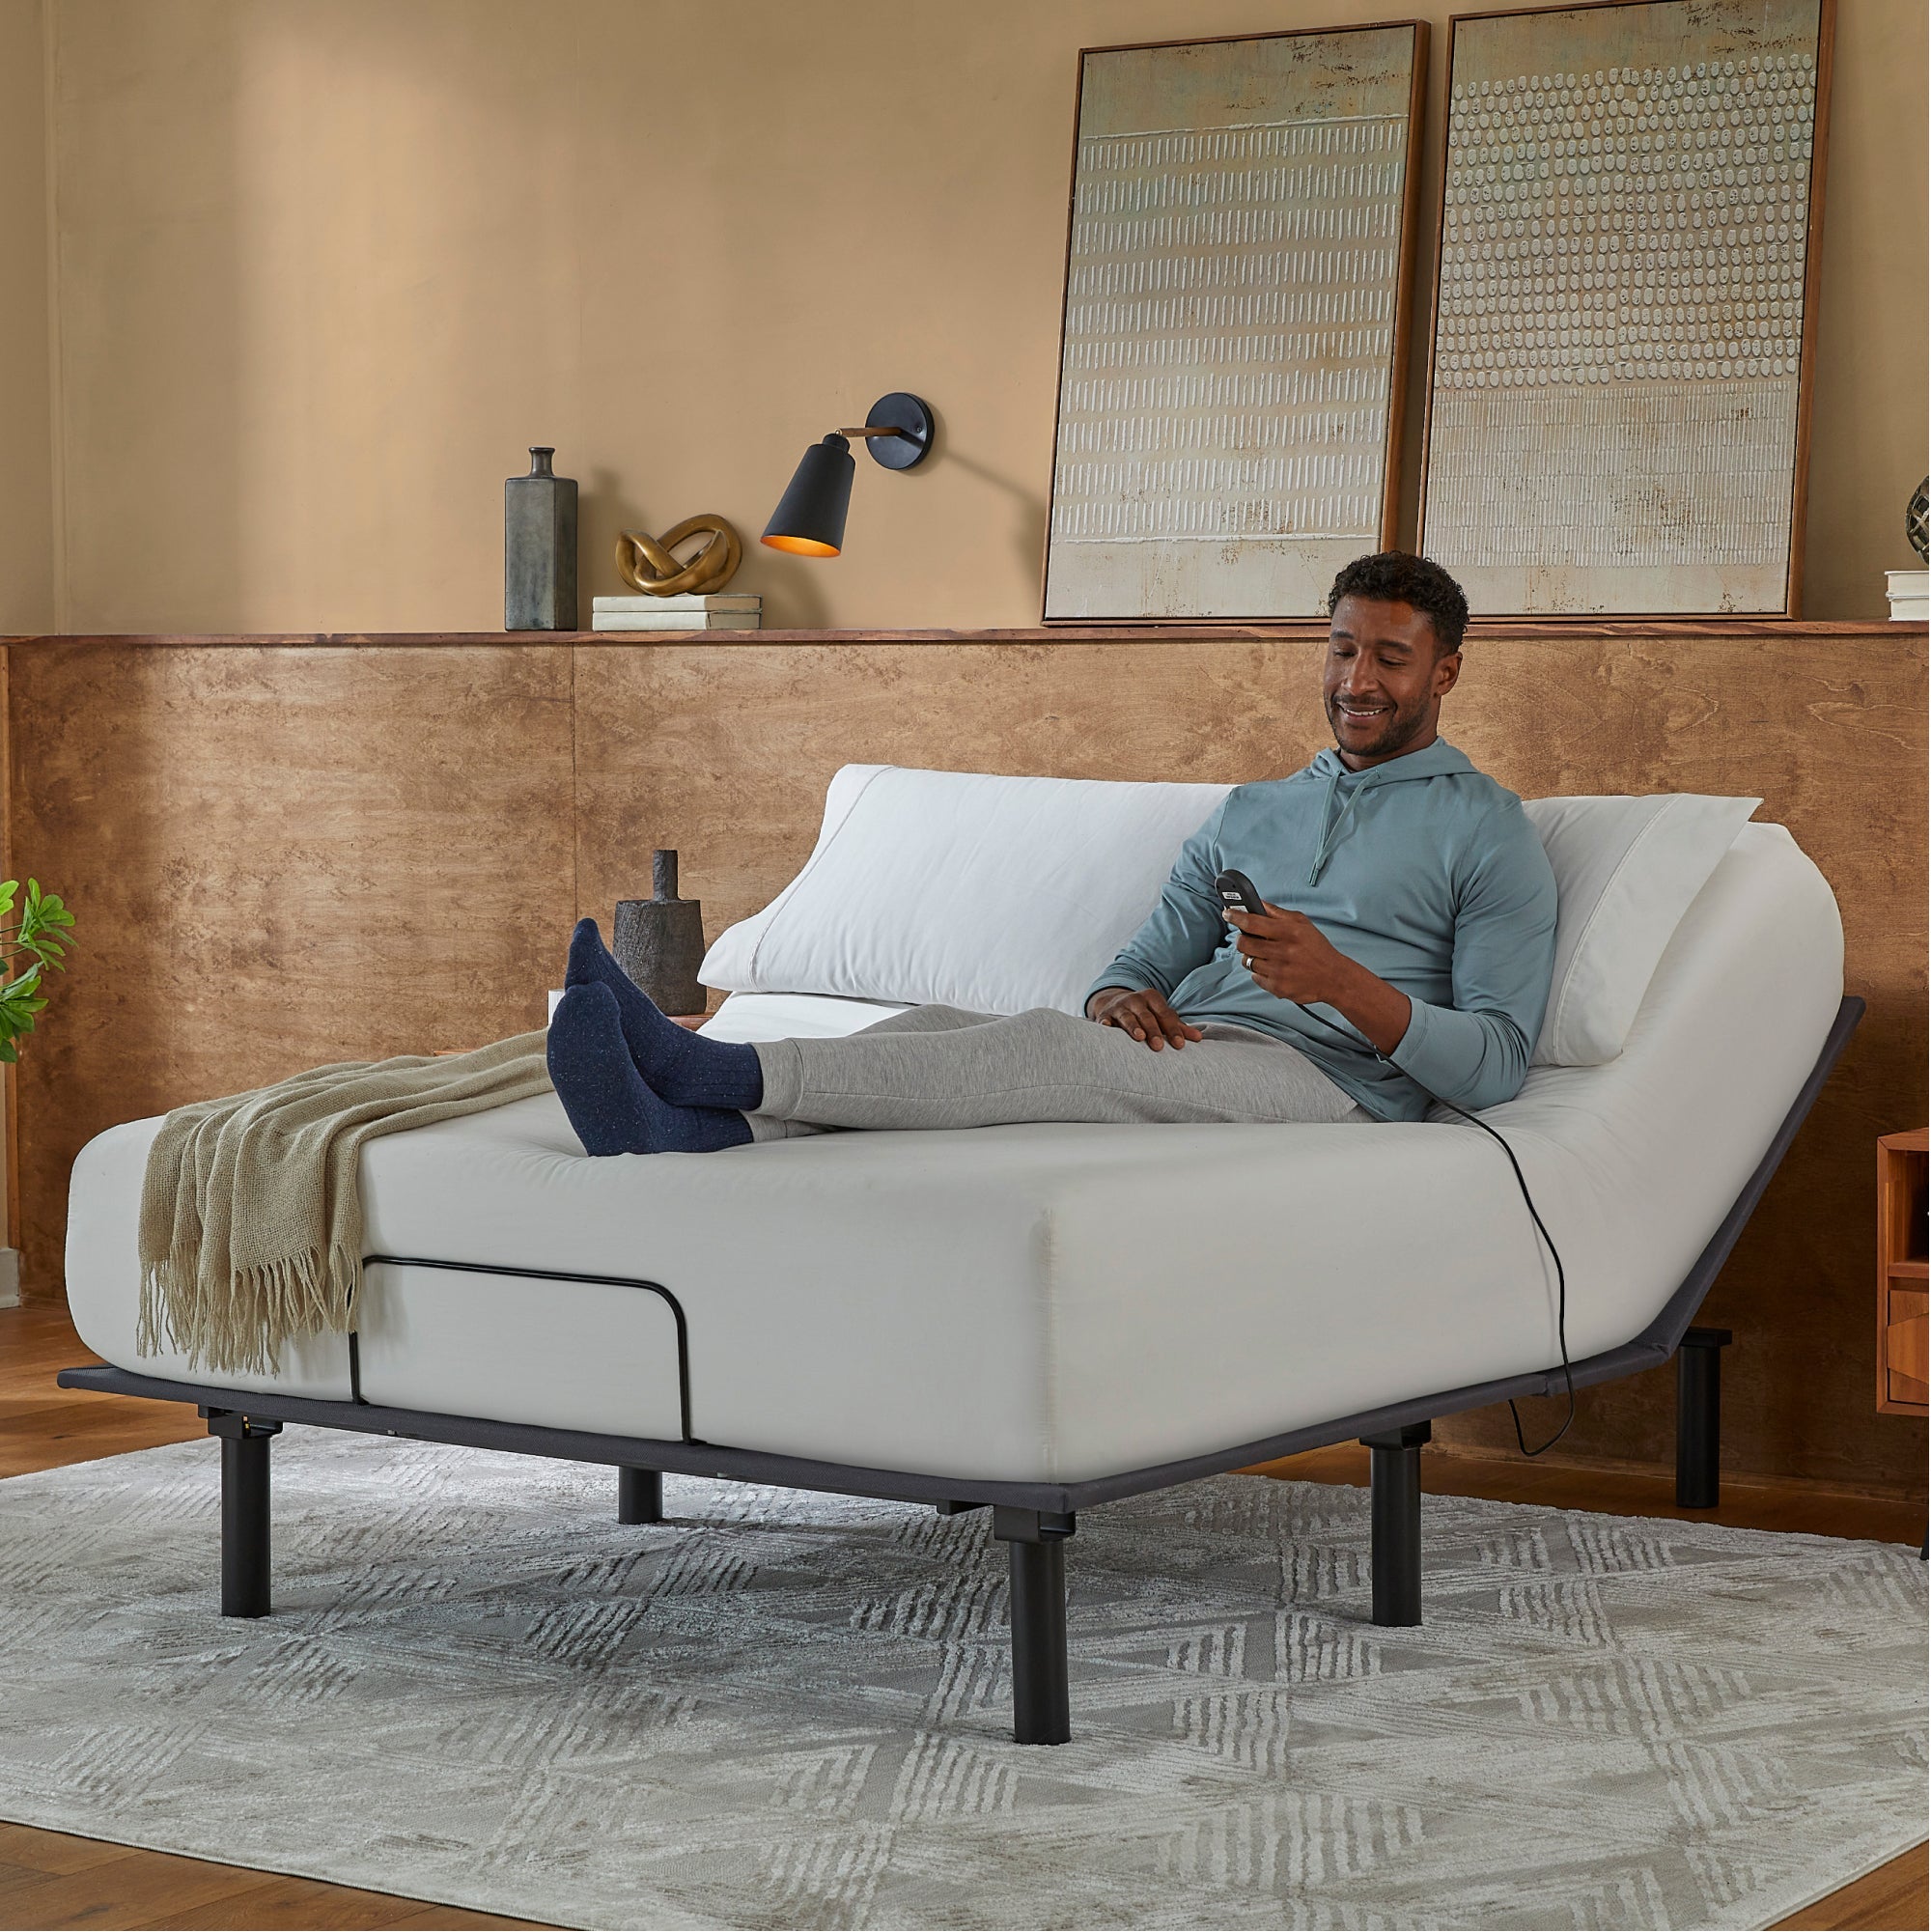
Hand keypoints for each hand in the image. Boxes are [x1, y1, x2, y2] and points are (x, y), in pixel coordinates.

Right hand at [1085, 985, 1203, 1050]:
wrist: (1115, 1003)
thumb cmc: (1145, 1014)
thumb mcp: (1161, 1016)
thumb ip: (1178, 1027)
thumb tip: (1199, 1038)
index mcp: (1152, 998)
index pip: (1165, 1014)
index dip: (1173, 1030)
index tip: (1180, 1045)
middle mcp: (1135, 1000)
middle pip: (1146, 1016)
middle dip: (1154, 1031)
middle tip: (1159, 1047)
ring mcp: (1119, 1007)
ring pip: (1127, 1017)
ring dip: (1133, 1026)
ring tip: (1139, 1037)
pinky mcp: (1104, 1015)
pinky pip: (1104, 1019)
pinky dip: (1105, 1024)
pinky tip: (1106, 1028)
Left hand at [1224, 905, 1349, 1005]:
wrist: (1333, 977)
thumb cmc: (1317, 949)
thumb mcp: (1302, 924)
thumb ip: (1277, 913)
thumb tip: (1258, 903)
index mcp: (1289, 932)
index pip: (1252, 922)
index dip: (1235, 916)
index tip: (1228, 913)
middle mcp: (1283, 951)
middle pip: (1244, 943)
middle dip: (1243, 940)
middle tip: (1249, 939)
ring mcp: (1279, 971)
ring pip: (1247, 961)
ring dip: (1252, 957)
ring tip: (1267, 955)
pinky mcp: (1277, 987)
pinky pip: (1255, 977)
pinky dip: (1260, 972)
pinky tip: (1274, 969)